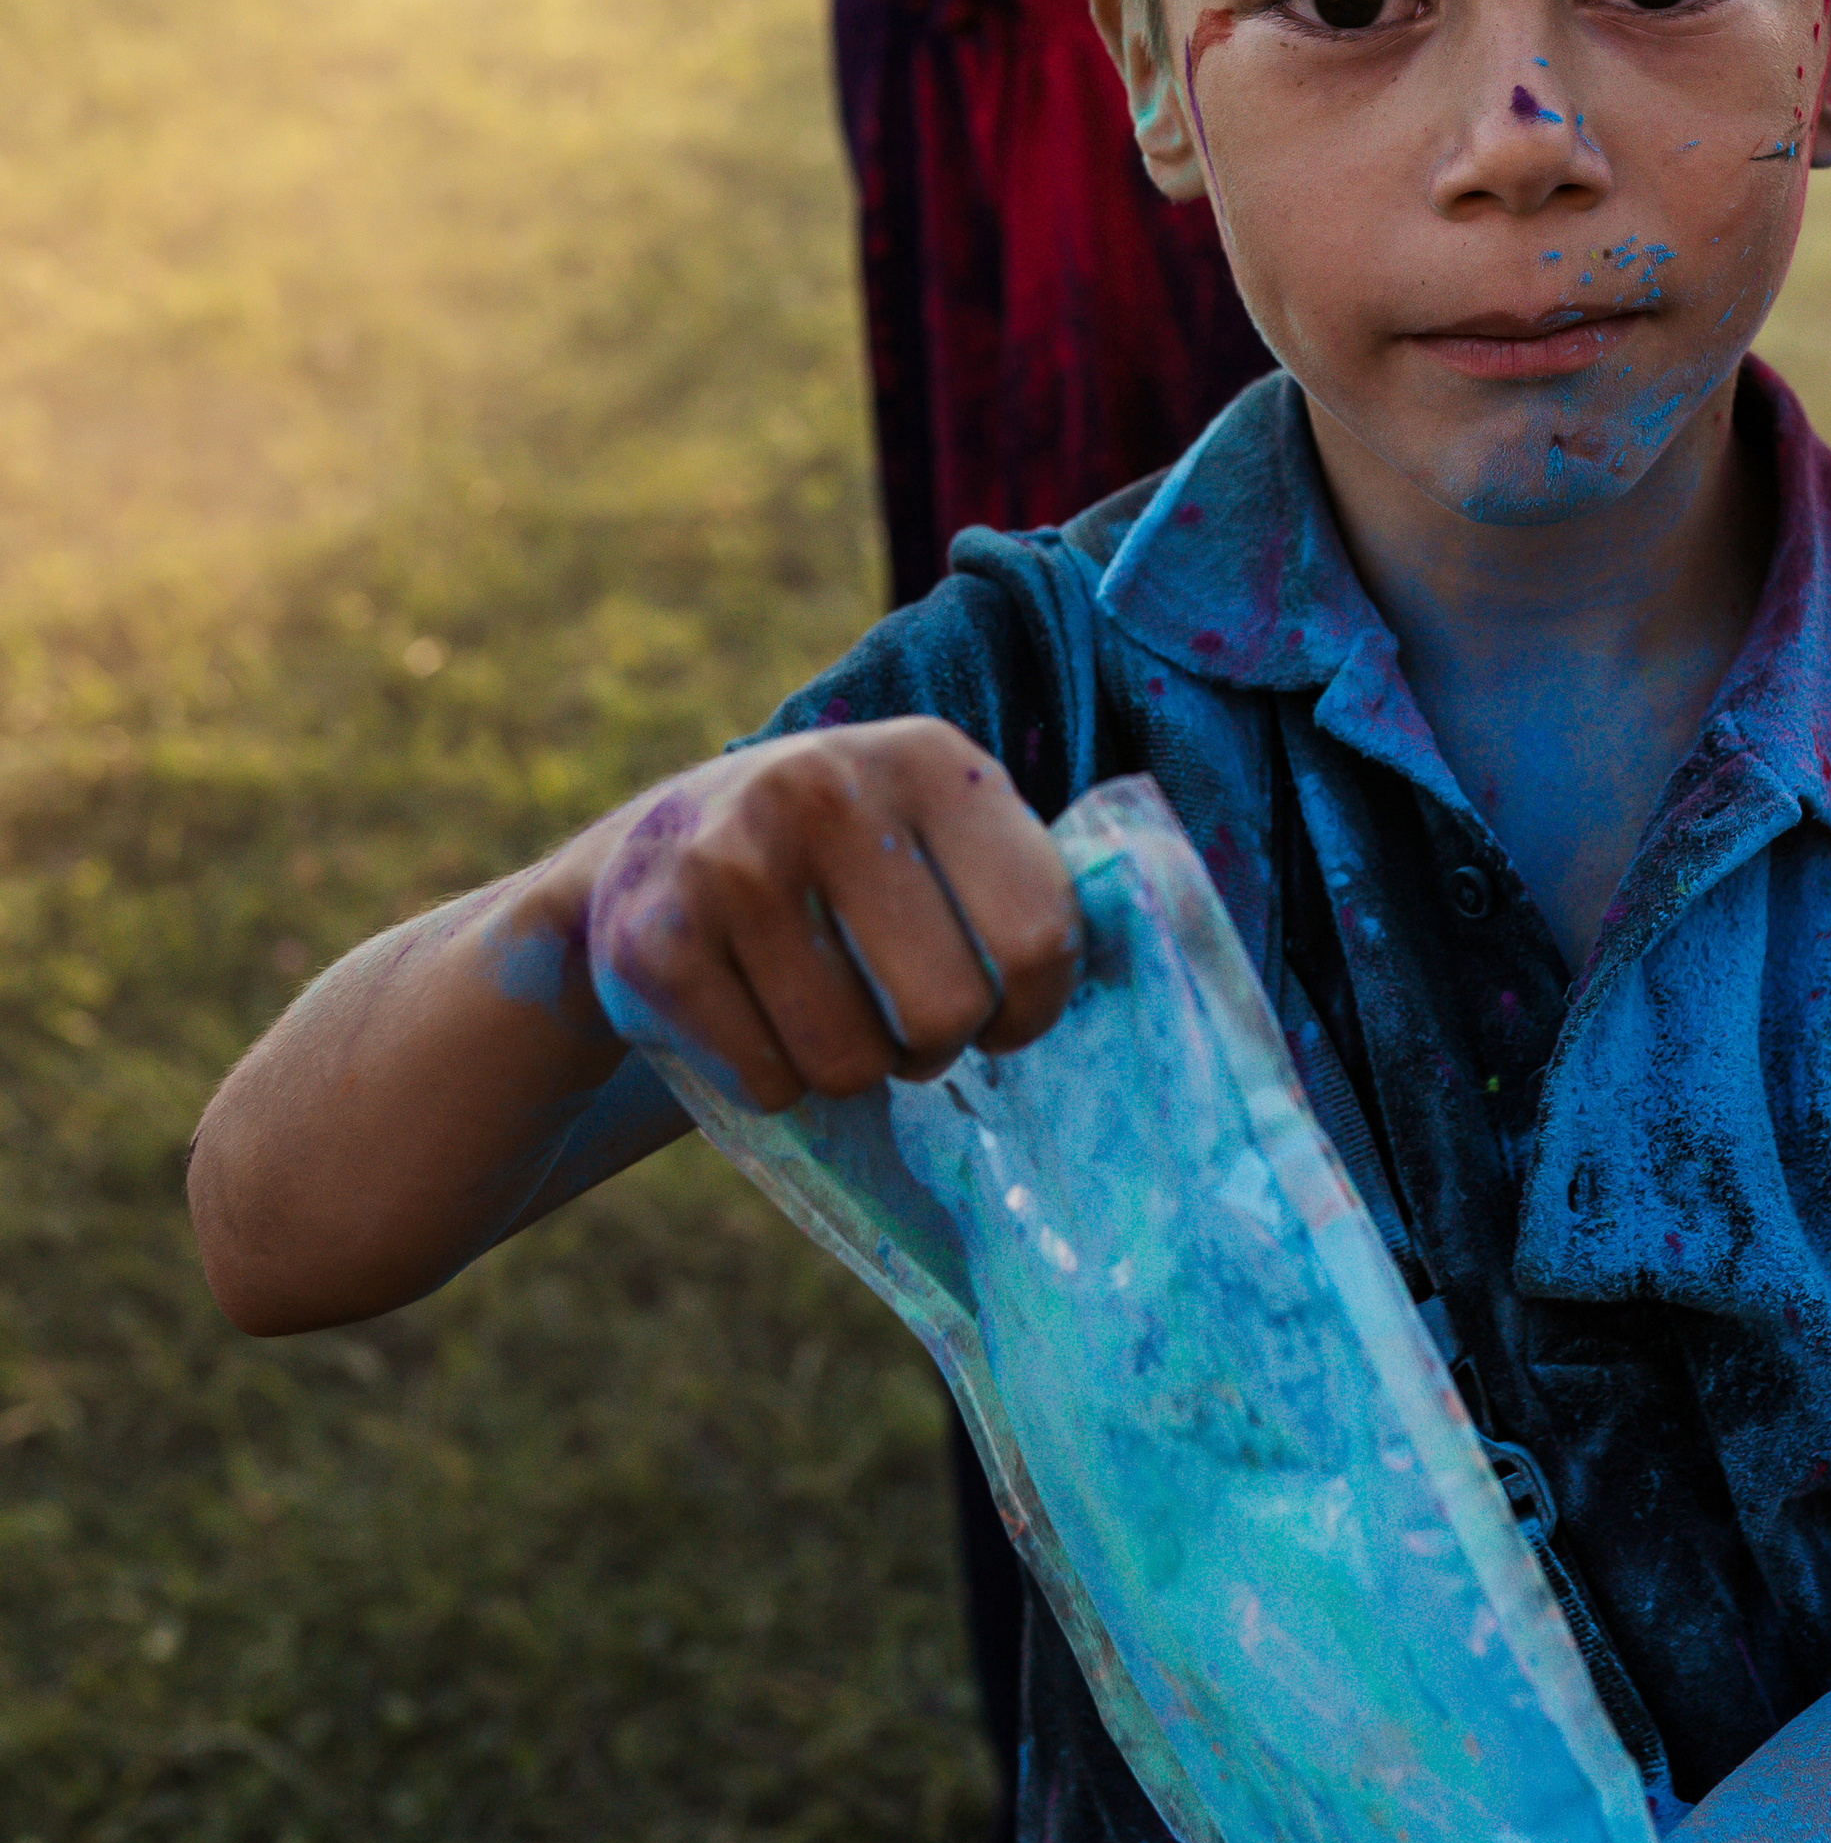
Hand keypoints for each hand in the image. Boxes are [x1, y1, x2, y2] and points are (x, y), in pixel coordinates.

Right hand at [564, 718, 1078, 1106]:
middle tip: (905, 1025)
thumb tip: (1171, 948)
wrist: (648, 857)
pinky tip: (748, 1016)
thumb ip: (1026, 877)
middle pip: (945, 1012)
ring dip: (848, 1070)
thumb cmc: (845, 869)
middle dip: (933, 1048)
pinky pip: (766, 1080)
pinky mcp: (654, 939)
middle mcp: (827, 787)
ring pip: (848, 1062)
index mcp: (931, 761)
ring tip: (822, 1013)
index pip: (1038, 936)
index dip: (1031, 1011)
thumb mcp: (937, 831)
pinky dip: (770, 1082)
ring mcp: (730, 859)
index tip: (1003, 1016)